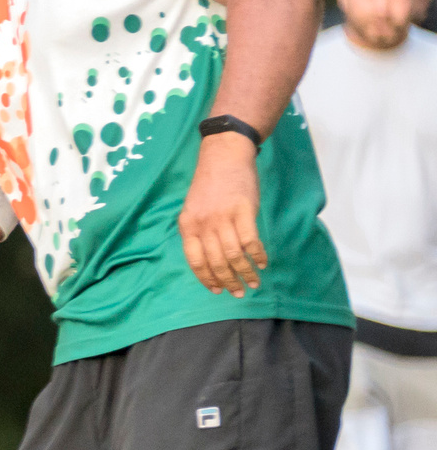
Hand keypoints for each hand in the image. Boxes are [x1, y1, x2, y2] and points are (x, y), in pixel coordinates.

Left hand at [179, 133, 267, 295]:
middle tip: (239, 292)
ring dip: (245, 273)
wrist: (224, 156)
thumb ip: (197, 232)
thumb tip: (208, 260)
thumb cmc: (210, 185)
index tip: (217, 290)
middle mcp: (203, 225)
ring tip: (254, 283)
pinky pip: (250, 241)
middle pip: (216, 262)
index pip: (195, 261)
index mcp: (187, 226)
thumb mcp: (193, 210)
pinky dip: (257, 255)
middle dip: (228, 282)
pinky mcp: (244, 211)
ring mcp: (223, 218)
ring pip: (234, 256)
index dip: (206, 279)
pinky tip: (262, 263)